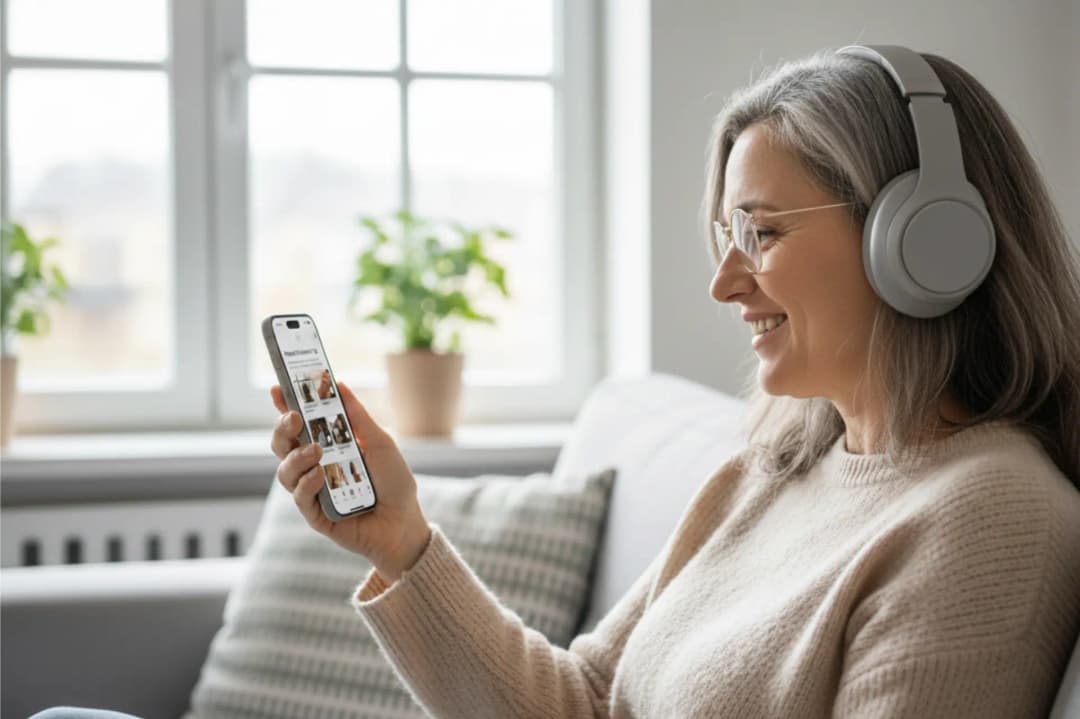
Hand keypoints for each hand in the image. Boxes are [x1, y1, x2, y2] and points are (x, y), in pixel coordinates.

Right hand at [270, 382, 431, 581]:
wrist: (405, 522)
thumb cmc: (394, 481)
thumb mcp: (380, 442)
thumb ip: (357, 417)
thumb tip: (338, 383)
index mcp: (327, 446)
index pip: (298, 424)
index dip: (283, 406)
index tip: (277, 388)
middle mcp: (314, 467)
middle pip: (282, 446)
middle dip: (282, 429)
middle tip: (295, 418)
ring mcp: (313, 492)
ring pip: (285, 472)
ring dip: (296, 457)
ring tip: (316, 450)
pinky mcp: (316, 515)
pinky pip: (300, 498)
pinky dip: (307, 484)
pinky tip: (320, 475)